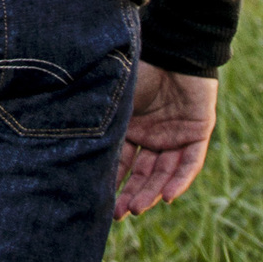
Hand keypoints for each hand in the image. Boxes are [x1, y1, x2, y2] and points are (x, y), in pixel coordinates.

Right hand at [114, 61, 217, 217]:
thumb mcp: (115, 99)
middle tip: (119, 214)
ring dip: (151, 192)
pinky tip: (166, 197)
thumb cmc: (140, 67)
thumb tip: (64, 142)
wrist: (173, 46)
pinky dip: (179, 180)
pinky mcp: (198, 132)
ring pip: (164, 173)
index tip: (101, 204)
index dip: (112, 182)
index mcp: (131, 126)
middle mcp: (153, 135)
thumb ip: (101, 121)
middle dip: (131, 194)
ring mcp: (176, 135)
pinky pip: (190, 163)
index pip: (121, 162)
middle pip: (143, 173)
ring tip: (138, 209)